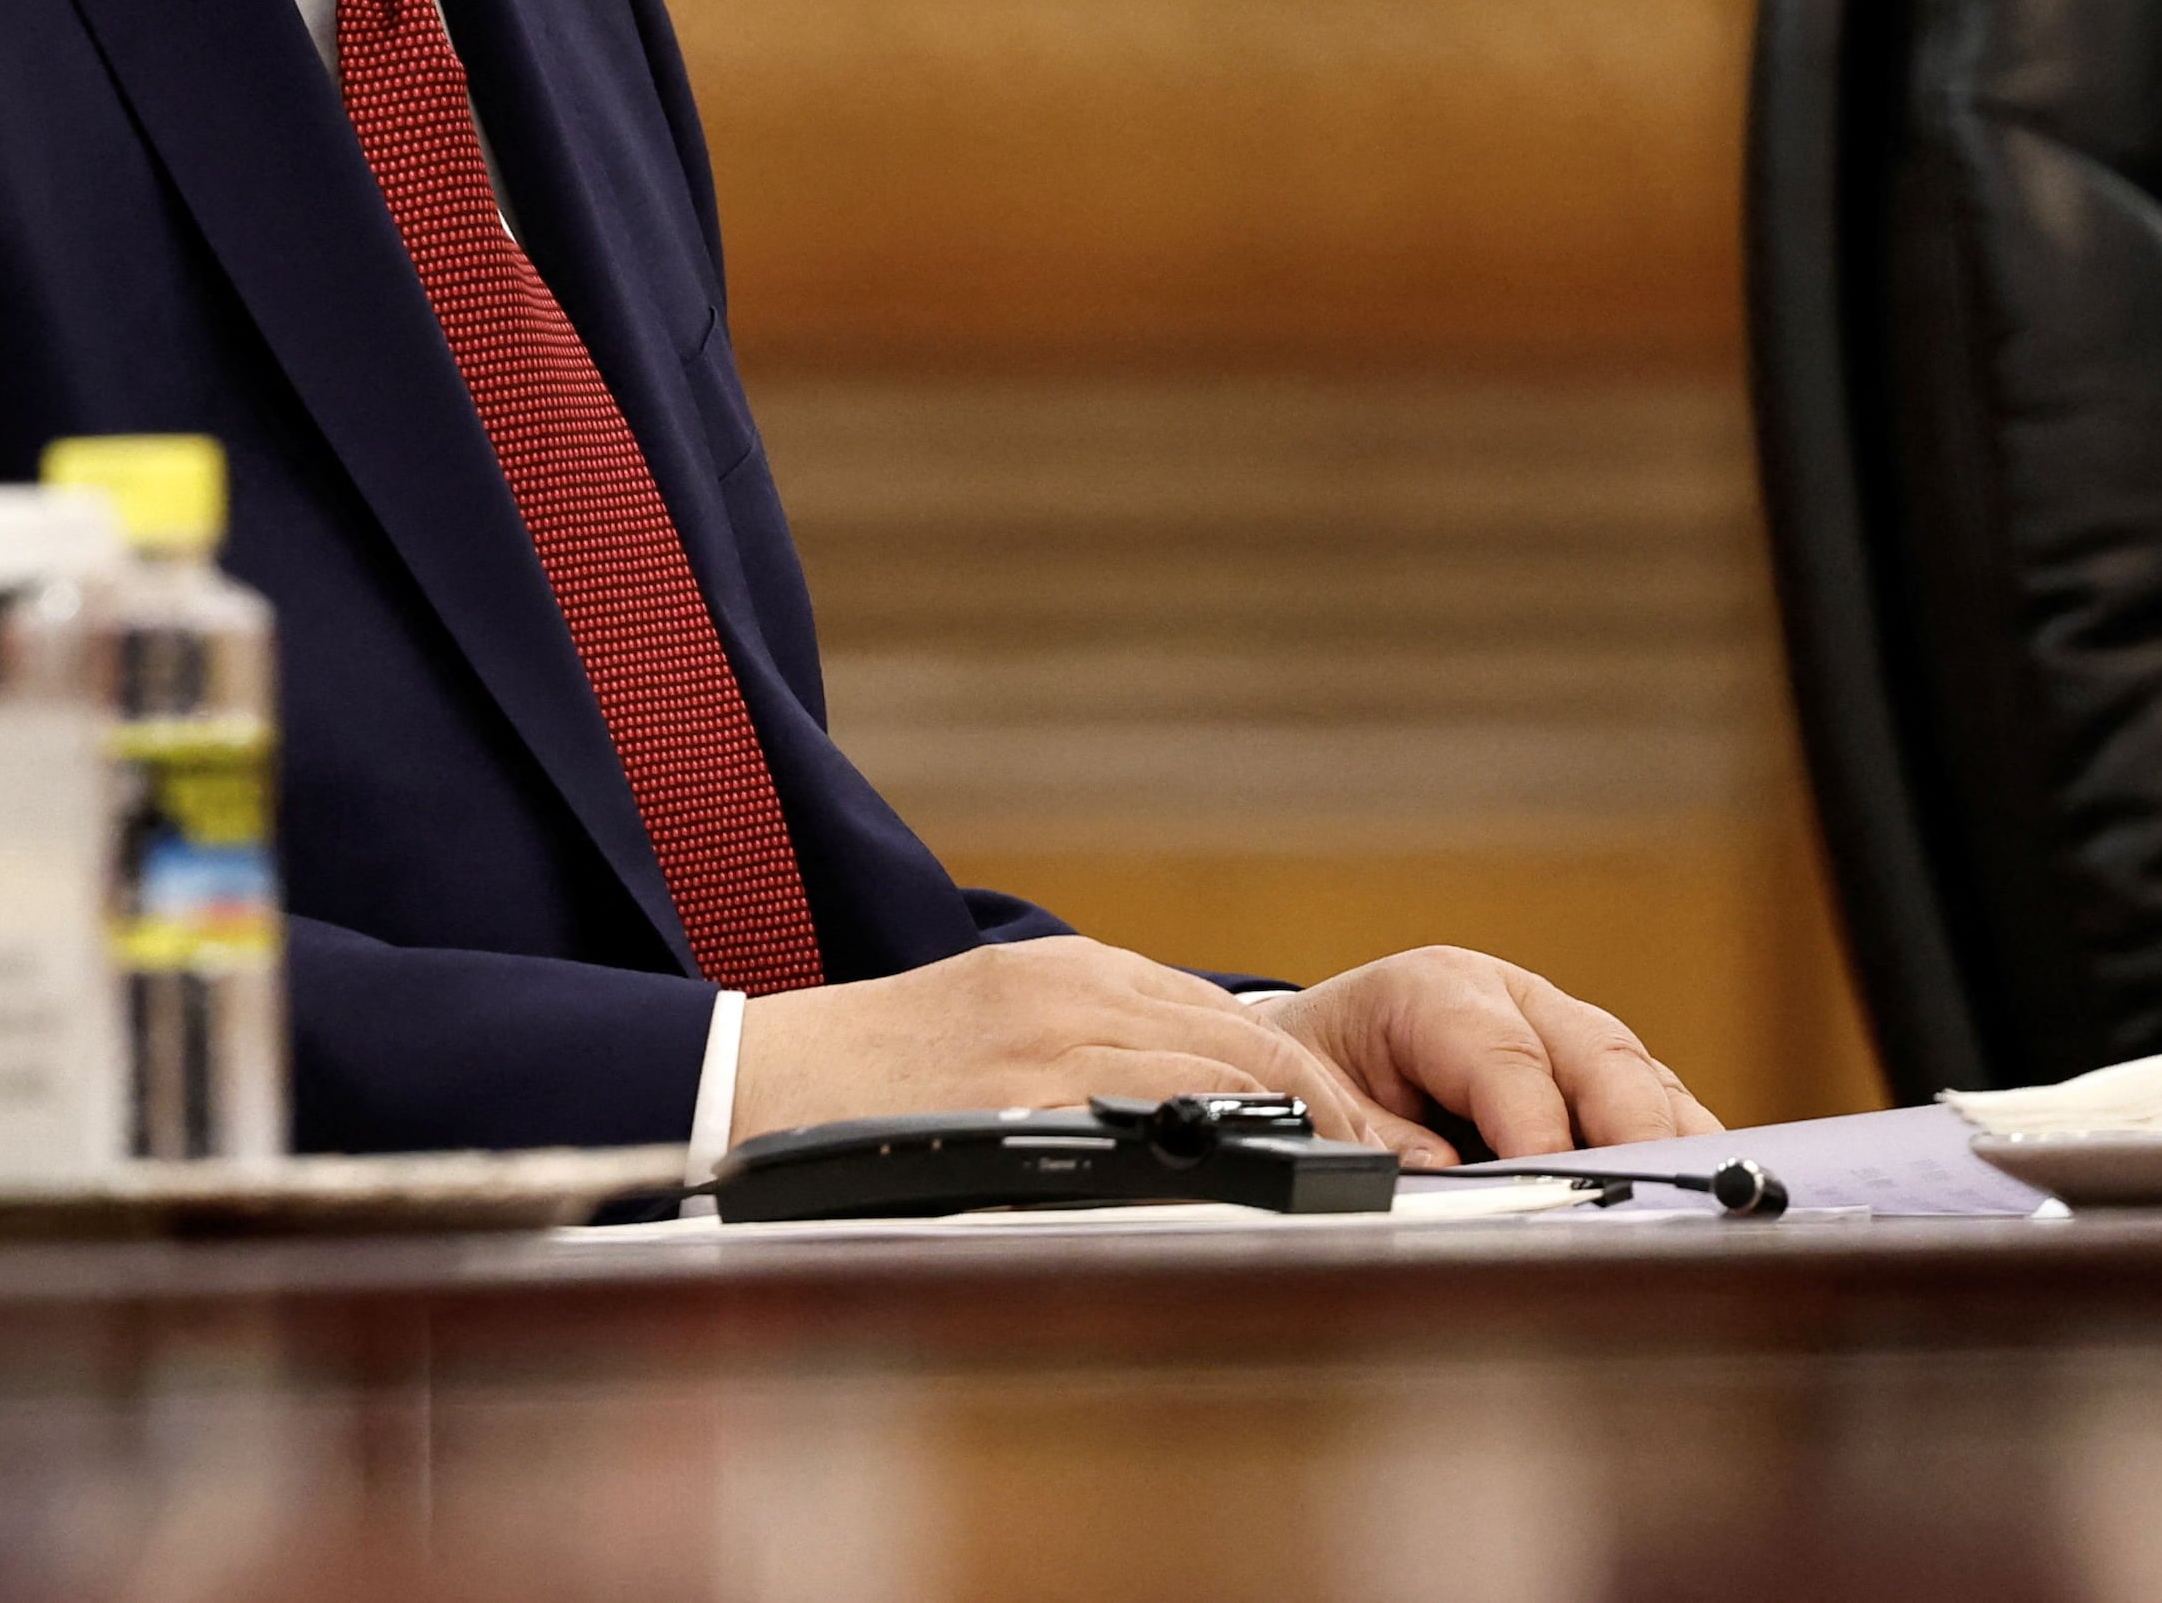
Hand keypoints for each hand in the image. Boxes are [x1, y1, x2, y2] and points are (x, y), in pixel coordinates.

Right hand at [726, 937, 1422, 1157]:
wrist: (751, 1076)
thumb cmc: (874, 1078)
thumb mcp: (998, 1036)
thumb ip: (1093, 1056)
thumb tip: (1197, 1120)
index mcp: (1073, 976)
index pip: (1236, 1026)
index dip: (1325, 1089)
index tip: (1385, 1144)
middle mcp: (1071, 994)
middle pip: (1249, 1046)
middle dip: (1341, 1112)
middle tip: (1410, 1172)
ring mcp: (1044, 1040)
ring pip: (1216, 1075)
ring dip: (1306, 1132)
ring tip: (1368, 1185)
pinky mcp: (1013, 1093)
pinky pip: (1143, 1119)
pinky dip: (1221, 1149)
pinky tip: (1266, 1183)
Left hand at [1246, 946, 1722, 1164]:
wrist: (1315, 1048)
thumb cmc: (1317, 1067)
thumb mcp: (1315, 1091)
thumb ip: (1372, 1134)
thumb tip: (1441, 1175)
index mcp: (1436, 990)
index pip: (1503, 1054)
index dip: (1533, 1119)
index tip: (1552, 1179)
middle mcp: (1514, 999)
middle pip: (1597, 1052)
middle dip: (1630, 1125)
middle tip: (1650, 1192)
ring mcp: (1563, 1033)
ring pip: (1640, 1076)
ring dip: (1670, 1138)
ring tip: (1696, 1200)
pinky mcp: (1593, 1076)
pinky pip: (1652, 1103)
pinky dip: (1678, 1146)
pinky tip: (1697, 1193)